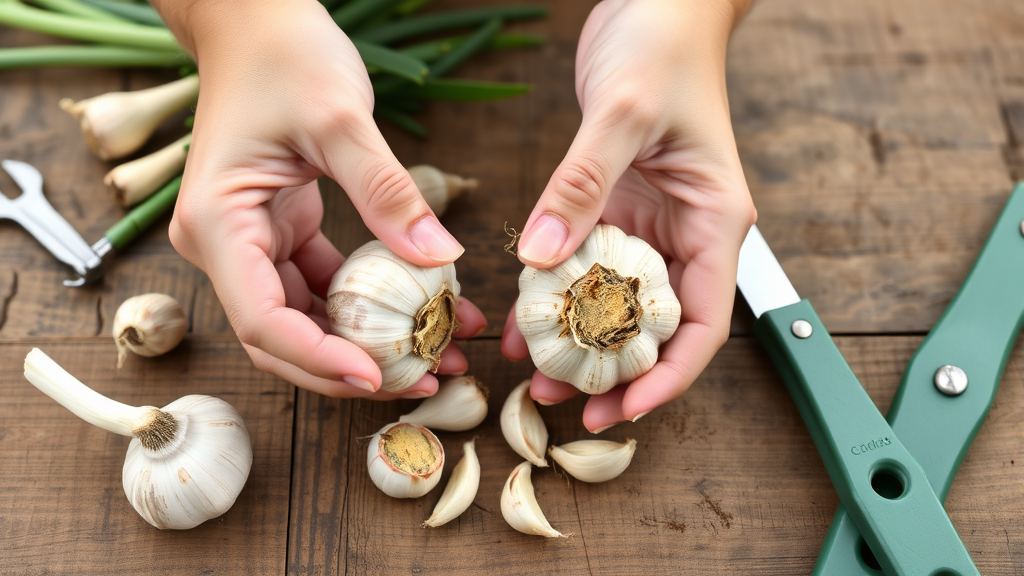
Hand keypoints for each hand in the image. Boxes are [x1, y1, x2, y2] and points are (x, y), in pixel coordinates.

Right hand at [153, 0, 485, 397]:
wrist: (258, 21)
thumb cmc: (283, 54)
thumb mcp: (340, 117)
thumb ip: (386, 191)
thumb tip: (440, 259)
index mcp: (218, 224)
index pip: (264, 322)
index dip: (322, 361)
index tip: (383, 378)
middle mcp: (225, 246)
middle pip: (282, 338)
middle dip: (351, 368)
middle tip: (426, 380)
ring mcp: (251, 244)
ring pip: (306, 320)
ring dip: (368, 344)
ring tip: (439, 356)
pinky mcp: (281, 235)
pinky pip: (324, 288)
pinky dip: (370, 306)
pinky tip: (424, 312)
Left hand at [502, 0, 755, 430]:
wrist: (656, 0)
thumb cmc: (663, 45)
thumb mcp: (623, 113)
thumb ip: (582, 185)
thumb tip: (540, 257)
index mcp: (713, 222)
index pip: (705, 325)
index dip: (668, 377)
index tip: (624, 410)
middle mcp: (684, 234)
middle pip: (657, 328)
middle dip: (615, 373)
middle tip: (561, 399)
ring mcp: (648, 225)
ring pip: (615, 306)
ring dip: (578, 343)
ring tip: (534, 374)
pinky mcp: (613, 209)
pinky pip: (582, 266)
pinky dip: (554, 295)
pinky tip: (519, 318)